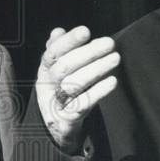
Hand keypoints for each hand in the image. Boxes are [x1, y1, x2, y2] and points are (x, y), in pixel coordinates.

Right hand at [36, 26, 118, 152]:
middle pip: (63, 67)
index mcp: (44, 71)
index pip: (52, 53)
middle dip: (87, 53)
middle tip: (109, 43)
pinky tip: (112, 81)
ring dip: (96, 69)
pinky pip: (82, 105)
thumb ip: (58, 51)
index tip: (86, 31)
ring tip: (115, 58)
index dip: (68, 41)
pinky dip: (98, 92)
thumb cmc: (61, 93)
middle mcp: (46, 87)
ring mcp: (56, 105)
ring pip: (73, 85)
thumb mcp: (56, 72)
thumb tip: (58, 31)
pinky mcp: (67, 121)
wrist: (58, 129)